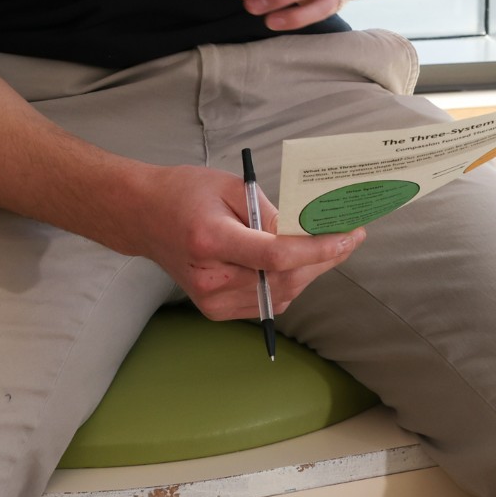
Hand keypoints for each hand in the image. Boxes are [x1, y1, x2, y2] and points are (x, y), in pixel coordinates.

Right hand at [124, 164, 364, 319]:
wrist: (144, 217)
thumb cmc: (185, 193)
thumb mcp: (230, 186)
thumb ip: (272, 212)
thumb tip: (308, 231)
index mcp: (211, 240)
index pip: (276, 256)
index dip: (318, 249)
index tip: (350, 235)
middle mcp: (211, 278)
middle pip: (284, 279)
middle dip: (324, 259)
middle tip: (351, 237)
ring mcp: (212, 300)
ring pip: (280, 294)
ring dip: (311, 272)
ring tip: (332, 247)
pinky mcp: (215, 310)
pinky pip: (267, 302)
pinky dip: (289, 284)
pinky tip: (302, 263)